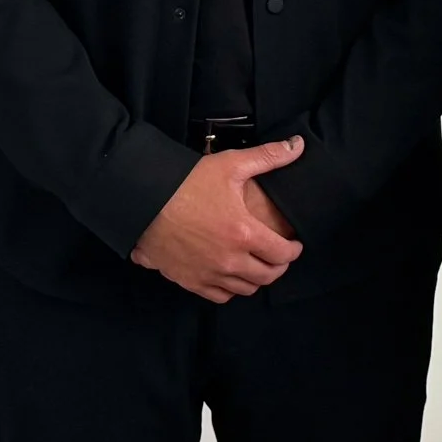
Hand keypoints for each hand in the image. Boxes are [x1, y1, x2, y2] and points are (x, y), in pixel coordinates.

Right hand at [131, 137, 304, 302]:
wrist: (144, 200)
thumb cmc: (187, 182)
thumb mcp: (230, 164)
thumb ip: (268, 157)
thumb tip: (297, 146)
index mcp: (244, 233)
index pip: (283, 254)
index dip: (294, 251)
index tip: (294, 245)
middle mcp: (229, 259)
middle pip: (267, 276)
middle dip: (278, 266)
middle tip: (278, 255)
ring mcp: (209, 274)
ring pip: (246, 289)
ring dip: (256, 279)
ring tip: (256, 264)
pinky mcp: (190, 281)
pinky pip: (220, 296)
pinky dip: (231, 289)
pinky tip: (230, 275)